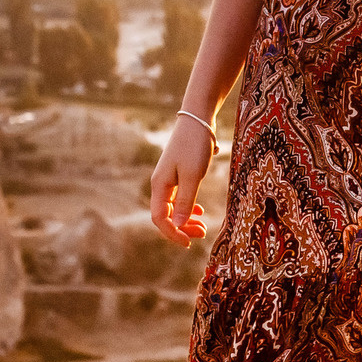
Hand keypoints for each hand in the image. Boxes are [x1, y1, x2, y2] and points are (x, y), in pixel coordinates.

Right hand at [149, 118, 215, 245]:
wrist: (198, 119)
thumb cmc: (195, 146)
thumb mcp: (193, 175)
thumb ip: (186, 201)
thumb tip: (177, 226)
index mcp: (160, 186)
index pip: (159, 218)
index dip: (172, 233)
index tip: (188, 242)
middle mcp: (160, 184)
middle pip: (165, 215)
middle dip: (181, 228)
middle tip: (201, 234)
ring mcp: (169, 179)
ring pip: (173, 207)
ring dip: (186, 219)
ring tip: (202, 226)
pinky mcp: (178, 174)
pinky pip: (179, 198)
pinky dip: (188, 207)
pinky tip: (199, 211)